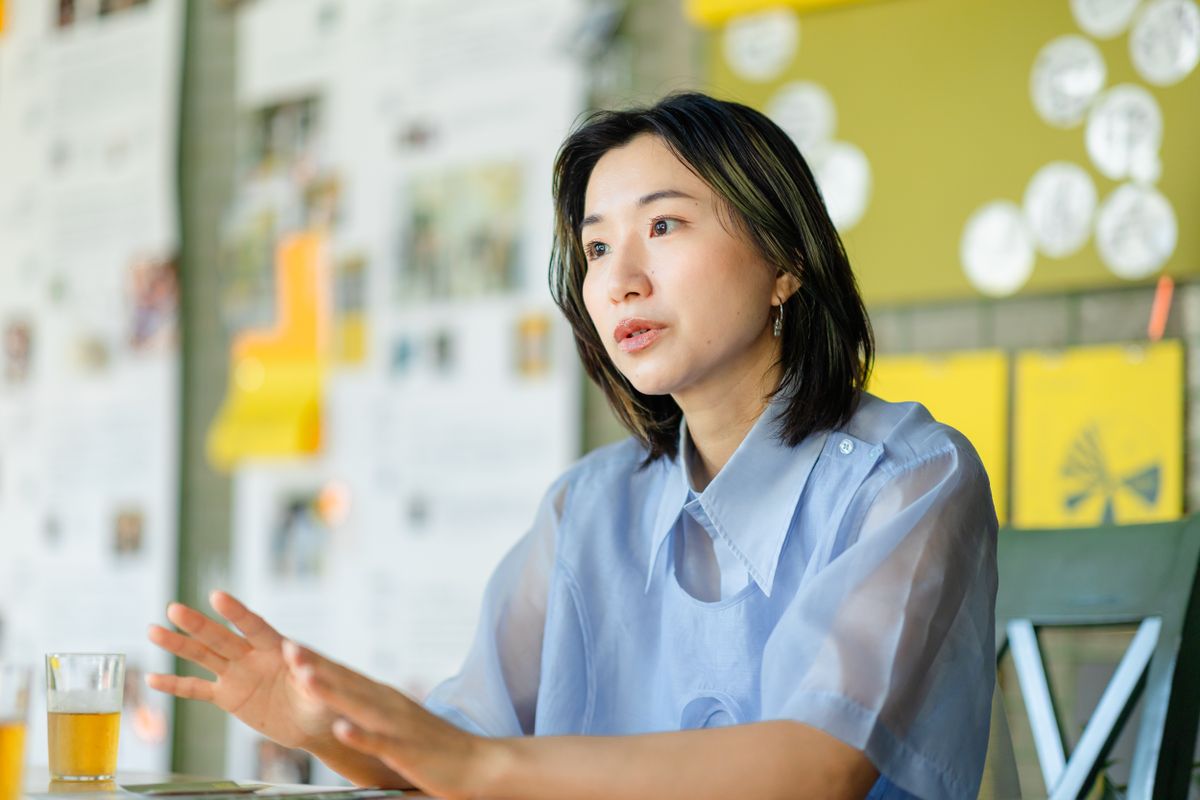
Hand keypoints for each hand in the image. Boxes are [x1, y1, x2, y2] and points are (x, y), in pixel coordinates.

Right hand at [146, 591, 335, 750]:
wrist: (316, 723)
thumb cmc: (326, 701)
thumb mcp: (324, 688)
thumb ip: (310, 672)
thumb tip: (297, 653)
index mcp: (277, 649)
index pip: (254, 626)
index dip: (236, 613)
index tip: (217, 596)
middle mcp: (253, 657)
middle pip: (221, 638)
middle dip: (198, 625)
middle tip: (173, 608)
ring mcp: (238, 675)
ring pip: (204, 657)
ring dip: (179, 645)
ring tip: (153, 630)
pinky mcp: (229, 698)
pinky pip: (198, 690)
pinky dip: (176, 686)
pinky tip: (152, 679)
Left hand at [284, 641, 498, 799]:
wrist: (479, 763)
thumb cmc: (435, 749)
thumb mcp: (397, 724)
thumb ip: (372, 713)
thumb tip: (343, 709)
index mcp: (385, 700)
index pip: (345, 675)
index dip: (317, 659)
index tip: (288, 644)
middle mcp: (389, 706)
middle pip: (346, 682)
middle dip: (315, 665)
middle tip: (287, 645)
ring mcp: (398, 728)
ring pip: (358, 707)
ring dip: (331, 692)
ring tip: (304, 677)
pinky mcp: (408, 753)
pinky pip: (380, 744)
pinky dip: (360, 736)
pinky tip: (341, 729)